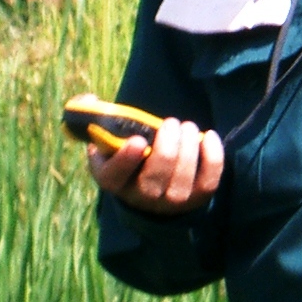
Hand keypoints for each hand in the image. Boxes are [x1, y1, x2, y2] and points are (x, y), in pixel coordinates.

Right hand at [88, 118, 223, 216]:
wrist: (154, 186)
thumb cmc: (129, 154)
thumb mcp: (107, 140)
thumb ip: (95, 118)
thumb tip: (89, 100)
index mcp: (113, 180)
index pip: (115, 176)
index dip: (126, 160)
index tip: (138, 140)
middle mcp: (141, 197)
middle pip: (156, 175)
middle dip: (167, 145)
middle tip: (171, 122)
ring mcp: (171, 201)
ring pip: (182, 177)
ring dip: (188, 146)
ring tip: (187, 127)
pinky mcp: (198, 198)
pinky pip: (209, 180)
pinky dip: (212, 156)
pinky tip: (207, 137)